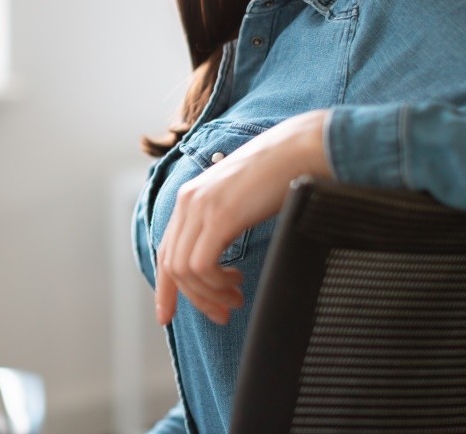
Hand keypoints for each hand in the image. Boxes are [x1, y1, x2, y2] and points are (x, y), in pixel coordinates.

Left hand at [155, 109, 332, 325]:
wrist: (300, 150)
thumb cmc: (279, 176)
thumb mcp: (239, 202)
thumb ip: (221, 225)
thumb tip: (219, 264)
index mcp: (191, 198)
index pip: (165, 250)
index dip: (165, 288)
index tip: (168, 316)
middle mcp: (188, 201)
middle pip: (171, 265)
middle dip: (193, 299)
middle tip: (221, 313)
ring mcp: (201, 207)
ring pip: (183, 270)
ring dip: (209, 294)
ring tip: (235, 298)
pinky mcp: (218, 216)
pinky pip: (200, 266)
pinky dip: (215, 283)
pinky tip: (237, 282)